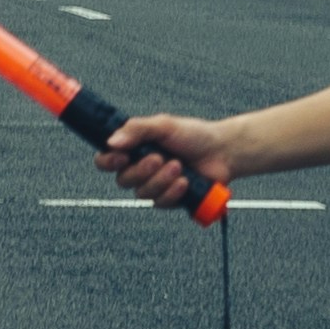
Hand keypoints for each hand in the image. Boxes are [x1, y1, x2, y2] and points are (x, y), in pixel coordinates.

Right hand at [97, 113, 231, 209]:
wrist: (223, 152)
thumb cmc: (193, 135)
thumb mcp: (164, 125)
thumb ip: (137, 130)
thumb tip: (111, 141)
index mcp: (135, 149)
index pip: (106, 160)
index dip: (108, 162)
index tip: (121, 157)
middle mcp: (141, 169)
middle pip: (123, 180)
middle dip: (142, 171)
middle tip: (160, 158)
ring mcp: (155, 185)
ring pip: (142, 193)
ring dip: (161, 180)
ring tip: (179, 166)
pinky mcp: (169, 199)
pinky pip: (160, 203)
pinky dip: (172, 192)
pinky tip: (185, 182)